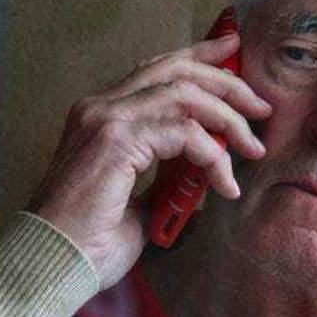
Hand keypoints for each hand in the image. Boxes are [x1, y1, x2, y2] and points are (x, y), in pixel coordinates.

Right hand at [27, 33, 271, 288]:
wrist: (56, 263)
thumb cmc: (91, 241)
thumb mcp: (140, 200)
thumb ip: (167, 176)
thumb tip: (204, 172)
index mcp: (101, 116)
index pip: (157, 71)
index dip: (199, 56)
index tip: (234, 52)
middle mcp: (100, 108)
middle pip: (175, 71)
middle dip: (226, 83)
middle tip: (261, 106)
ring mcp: (105, 120)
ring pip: (184, 94)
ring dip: (228, 119)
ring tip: (253, 148)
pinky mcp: (116, 141)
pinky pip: (184, 132)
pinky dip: (214, 156)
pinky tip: (225, 184)